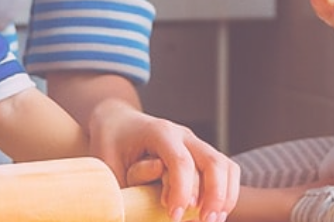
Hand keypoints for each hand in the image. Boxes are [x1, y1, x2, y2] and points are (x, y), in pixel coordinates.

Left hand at [87, 99, 238, 221]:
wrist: (118, 122)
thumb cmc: (110, 144)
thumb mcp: (106, 162)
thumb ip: (121, 184)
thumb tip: (133, 207)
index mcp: (159, 132)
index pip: (181, 161)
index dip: (181, 191)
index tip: (173, 217)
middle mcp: (182, 135)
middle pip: (212, 161)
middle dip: (213, 195)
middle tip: (203, 221)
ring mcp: (195, 143)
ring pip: (224, 166)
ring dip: (224, 196)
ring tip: (213, 220)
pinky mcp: (202, 154)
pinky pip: (226, 170)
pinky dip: (227, 192)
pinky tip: (217, 213)